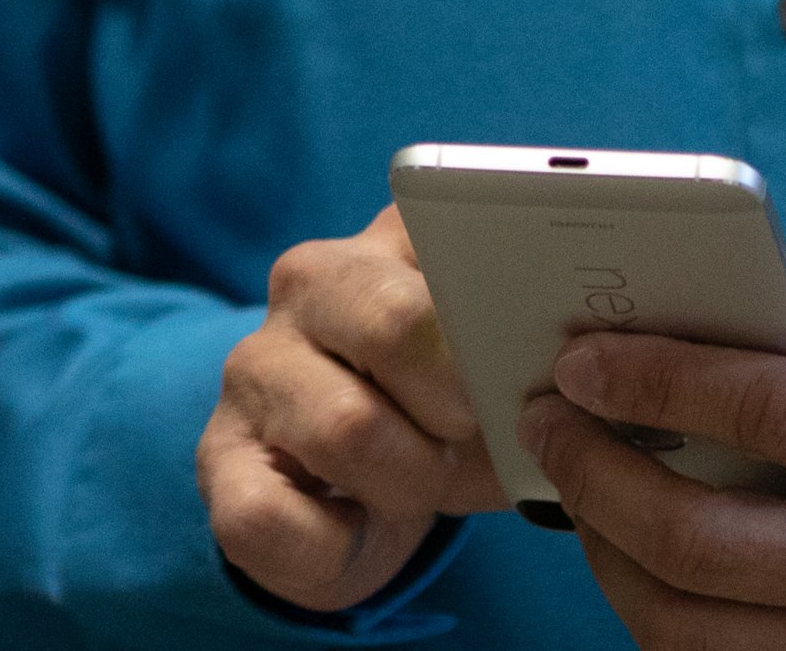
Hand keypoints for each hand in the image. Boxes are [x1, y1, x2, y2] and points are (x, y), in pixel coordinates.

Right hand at [199, 203, 512, 610]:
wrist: (361, 498)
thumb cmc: (444, 418)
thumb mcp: (497, 374)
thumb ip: (529, 348)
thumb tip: (567, 361)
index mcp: (391, 239)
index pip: (455, 238)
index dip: (502, 319)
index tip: (529, 368)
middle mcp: (309, 282)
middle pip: (400, 325)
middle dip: (459, 410)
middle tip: (467, 437)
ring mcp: (254, 368)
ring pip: (347, 430)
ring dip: (407, 483)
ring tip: (414, 482)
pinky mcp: (218, 458)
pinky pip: (269, 517)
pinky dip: (336, 545)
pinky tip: (353, 526)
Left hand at [519, 254, 785, 650]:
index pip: (762, 411)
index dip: (653, 381)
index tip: (578, 358)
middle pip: (700, 537)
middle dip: (596, 473)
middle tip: (545, 419)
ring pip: (688, 624)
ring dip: (605, 549)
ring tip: (572, 482)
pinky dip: (649, 610)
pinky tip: (627, 548)